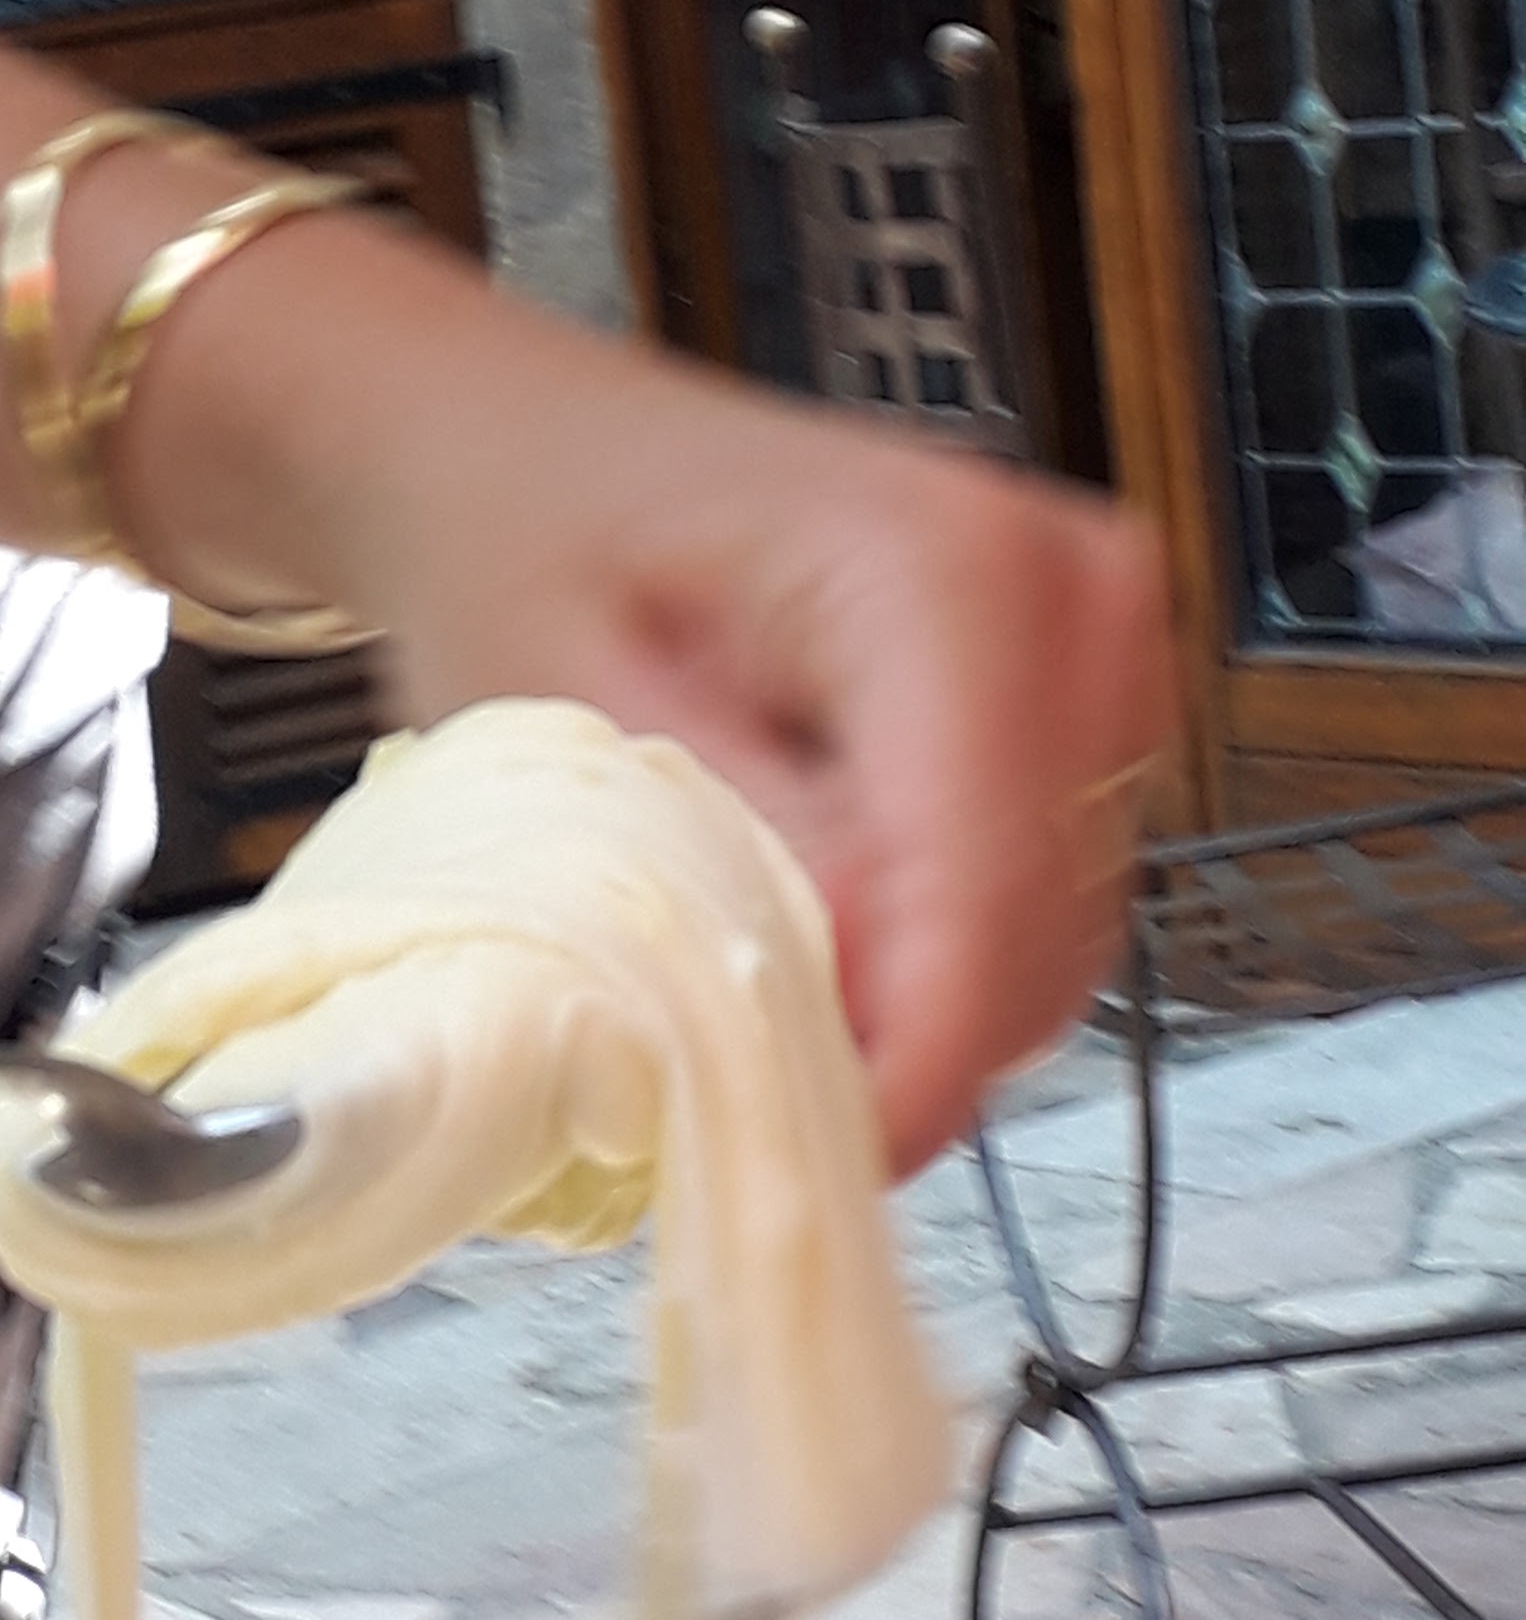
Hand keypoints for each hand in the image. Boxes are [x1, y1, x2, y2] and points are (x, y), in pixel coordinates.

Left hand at [320, 279, 1174, 1180]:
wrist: (529, 457)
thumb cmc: (524, 554)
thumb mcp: (572, 720)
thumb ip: (732, 868)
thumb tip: (853, 1024)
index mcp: (945, 576)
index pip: (989, 893)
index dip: (917, 1066)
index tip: (822, 1161)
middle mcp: (1065, 593)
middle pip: (1044, 930)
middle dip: (909, 1039)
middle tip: (743, 1076)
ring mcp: (1096, 640)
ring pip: (1061, 931)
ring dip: (925, 1001)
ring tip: (761, 976)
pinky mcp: (1088, 691)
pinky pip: (1052, 891)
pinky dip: (944, 948)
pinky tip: (823, 917)